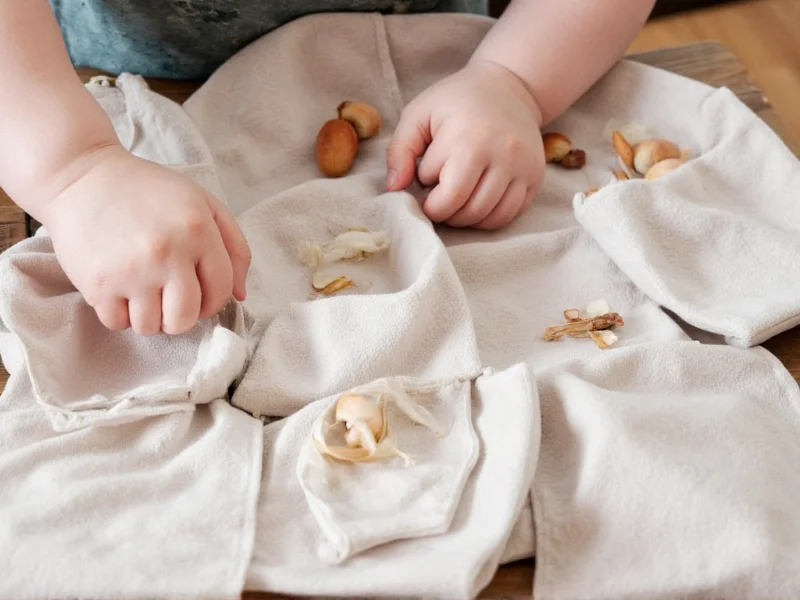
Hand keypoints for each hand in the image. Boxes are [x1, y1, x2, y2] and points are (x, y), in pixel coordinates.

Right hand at [40, 145, 250, 335]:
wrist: (81, 178)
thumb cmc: (149, 192)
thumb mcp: (203, 203)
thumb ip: (233, 246)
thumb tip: (240, 295)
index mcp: (199, 232)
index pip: (221, 291)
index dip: (214, 301)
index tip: (199, 295)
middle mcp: (168, 253)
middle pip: (186, 318)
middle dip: (181, 316)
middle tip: (170, 299)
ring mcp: (132, 271)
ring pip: (152, 327)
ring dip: (150, 316)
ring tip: (142, 291)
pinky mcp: (98, 284)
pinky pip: (118, 324)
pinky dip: (120, 314)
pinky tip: (120, 289)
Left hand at [385, 59, 545, 229]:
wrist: (509, 87)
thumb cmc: (455, 101)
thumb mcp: (418, 115)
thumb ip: (400, 151)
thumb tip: (394, 189)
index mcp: (468, 139)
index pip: (444, 197)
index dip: (429, 198)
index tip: (426, 183)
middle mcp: (501, 154)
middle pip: (468, 212)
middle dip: (446, 212)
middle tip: (439, 194)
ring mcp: (522, 166)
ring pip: (490, 218)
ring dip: (466, 217)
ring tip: (457, 195)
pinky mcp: (535, 175)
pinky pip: (510, 214)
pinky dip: (490, 216)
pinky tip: (477, 198)